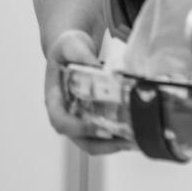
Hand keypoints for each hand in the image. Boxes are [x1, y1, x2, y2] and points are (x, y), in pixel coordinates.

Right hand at [43, 29, 132, 155]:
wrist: (71, 49)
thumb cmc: (66, 48)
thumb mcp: (70, 45)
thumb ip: (81, 54)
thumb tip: (98, 68)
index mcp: (54, 99)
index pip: (60, 121)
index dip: (78, 128)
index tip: (100, 127)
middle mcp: (66, 114)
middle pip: (81, 140)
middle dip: (104, 145)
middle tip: (127, 141)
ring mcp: (79, 118)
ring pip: (94, 142)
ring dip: (114, 145)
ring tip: (136, 141)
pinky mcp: (93, 117)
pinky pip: (104, 133)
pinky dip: (118, 136)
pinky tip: (136, 132)